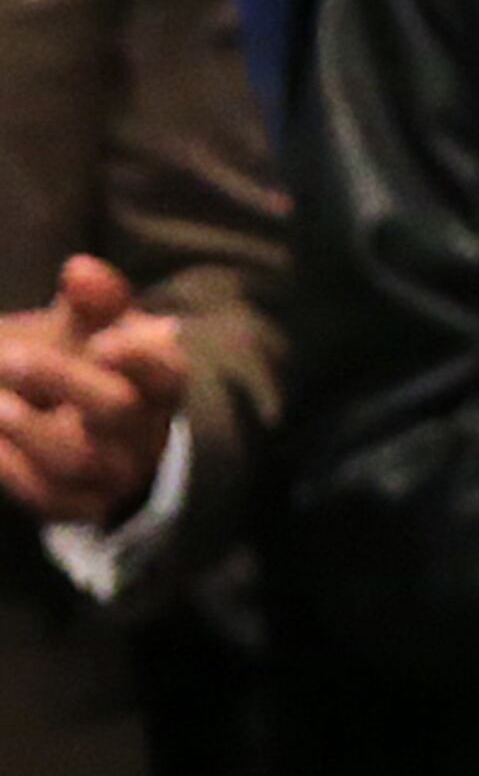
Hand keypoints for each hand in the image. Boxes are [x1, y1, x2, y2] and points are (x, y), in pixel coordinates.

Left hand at [0, 251, 186, 529]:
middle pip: (116, 412)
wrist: (87, 434)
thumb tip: (79, 270)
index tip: (103, 342)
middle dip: (63, 382)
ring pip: (77, 460)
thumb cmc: (89, 367)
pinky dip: (11, 466)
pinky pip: (46, 497)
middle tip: (11, 358)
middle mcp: (144, 433)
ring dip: (30, 430)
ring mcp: (112, 475)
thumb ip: (93, 300)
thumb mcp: (95, 328)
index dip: (139, 360)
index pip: (164, 372)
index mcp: (158, 384)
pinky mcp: (77, 505)